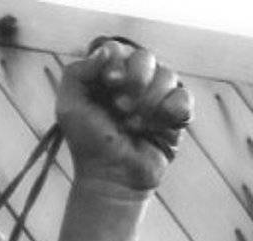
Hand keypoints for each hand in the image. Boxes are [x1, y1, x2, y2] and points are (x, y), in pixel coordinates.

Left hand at [58, 37, 193, 192]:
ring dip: (148, 102)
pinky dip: (170, 110)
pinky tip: (155, 126)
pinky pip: (184, 98)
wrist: (111, 178)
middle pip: (145, 57)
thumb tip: (105, 50)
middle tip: (121, 107)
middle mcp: (135, 82)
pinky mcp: (175, 116)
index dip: (116, 61)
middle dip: (134, 80)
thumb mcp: (69, 108)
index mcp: (109, 76)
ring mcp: (157, 97)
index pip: (118, 49)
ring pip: (167, 75)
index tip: (108, 81)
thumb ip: (77, 73)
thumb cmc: (89, 144)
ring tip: (133, 126)